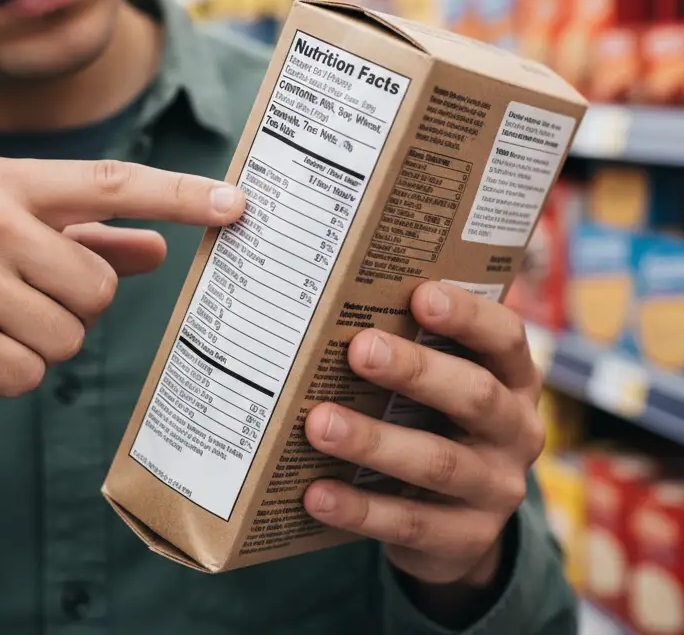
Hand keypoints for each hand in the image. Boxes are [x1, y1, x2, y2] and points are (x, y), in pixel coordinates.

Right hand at [0, 158, 245, 425]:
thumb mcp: (0, 231)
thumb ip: (84, 238)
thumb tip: (159, 249)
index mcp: (7, 182)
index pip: (113, 181)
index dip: (180, 194)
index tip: (238, 204)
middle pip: (99, 286)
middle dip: (71, 307)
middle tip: (16, 300)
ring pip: (70, 335)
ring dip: (38, 342)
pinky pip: (30, 373)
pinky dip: (8, 374)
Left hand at [303, 282, 544, 594]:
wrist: (460, 525)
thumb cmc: (433, 419)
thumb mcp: (438, 383)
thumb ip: (408, 344)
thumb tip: (332, 297)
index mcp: (513, 378)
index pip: (504, 338)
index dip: (467, 315)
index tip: (420, 295)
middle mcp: (516, 430)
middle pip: (474, 395)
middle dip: (415, 370)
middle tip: (359, 350)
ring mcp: (496, 488)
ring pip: (437, 462)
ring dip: (374, 441)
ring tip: (319, 424)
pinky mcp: (467, 538)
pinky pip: (410, 522)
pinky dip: (359, 508)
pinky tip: (316, 492)